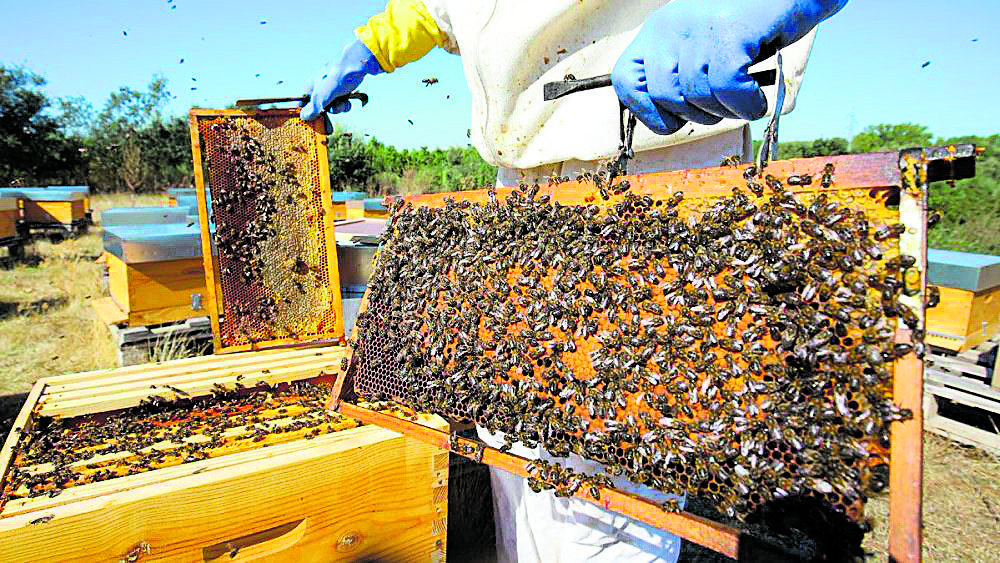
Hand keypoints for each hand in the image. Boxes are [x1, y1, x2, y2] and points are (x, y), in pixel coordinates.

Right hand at [300, 40, 382, 122]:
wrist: (361, 63)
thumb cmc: (340, 75)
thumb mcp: (324, 94)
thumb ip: (313, 107)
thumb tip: (304, 116)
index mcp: (311, 85)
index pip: (303, 102)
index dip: (308, 111)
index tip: (314, 117)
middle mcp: (320, 85)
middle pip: (320, 106)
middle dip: (328, 109)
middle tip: (333, 106)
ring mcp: (333, 87)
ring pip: (333, 105)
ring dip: (339, 107)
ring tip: (344, 101)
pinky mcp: (344, 88)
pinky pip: (342, 101)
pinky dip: (346, 103)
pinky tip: (350, 100)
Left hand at [612, 0, 847, 133]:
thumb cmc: (753, 25)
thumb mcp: (703, 46)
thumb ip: (681, 73)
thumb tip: (670, 116)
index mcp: (659, 31)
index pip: (627, 81)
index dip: (646, 110)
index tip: (674, 119)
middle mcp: (671, 25)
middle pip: (665, 96)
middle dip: (697, 115)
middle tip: (724, 107)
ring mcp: (699, 26)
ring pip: (698, 95)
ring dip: (727, 111)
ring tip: (745, 99)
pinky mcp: (729, 30)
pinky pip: (727, 87)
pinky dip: (745, 104)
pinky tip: (757, 100)